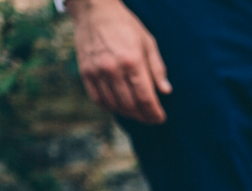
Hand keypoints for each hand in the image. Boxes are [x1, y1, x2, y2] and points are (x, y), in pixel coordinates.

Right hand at [69, 0, 171, 123]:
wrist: (95, 10)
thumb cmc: (125, 25)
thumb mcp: (148, 42)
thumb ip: (157, 68)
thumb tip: (166, 91)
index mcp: (132, 61)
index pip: (145, 97)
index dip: (154, 113)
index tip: (160, 119)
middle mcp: (113, 69)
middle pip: (130, 105)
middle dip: (143, 116)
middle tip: (150, 118)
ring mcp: (97, 72)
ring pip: (114, 105)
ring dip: (128, 113)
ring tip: (137, 113)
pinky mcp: (85, 72)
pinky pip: (97, 99)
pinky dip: (109, 107)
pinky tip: (119, 106)